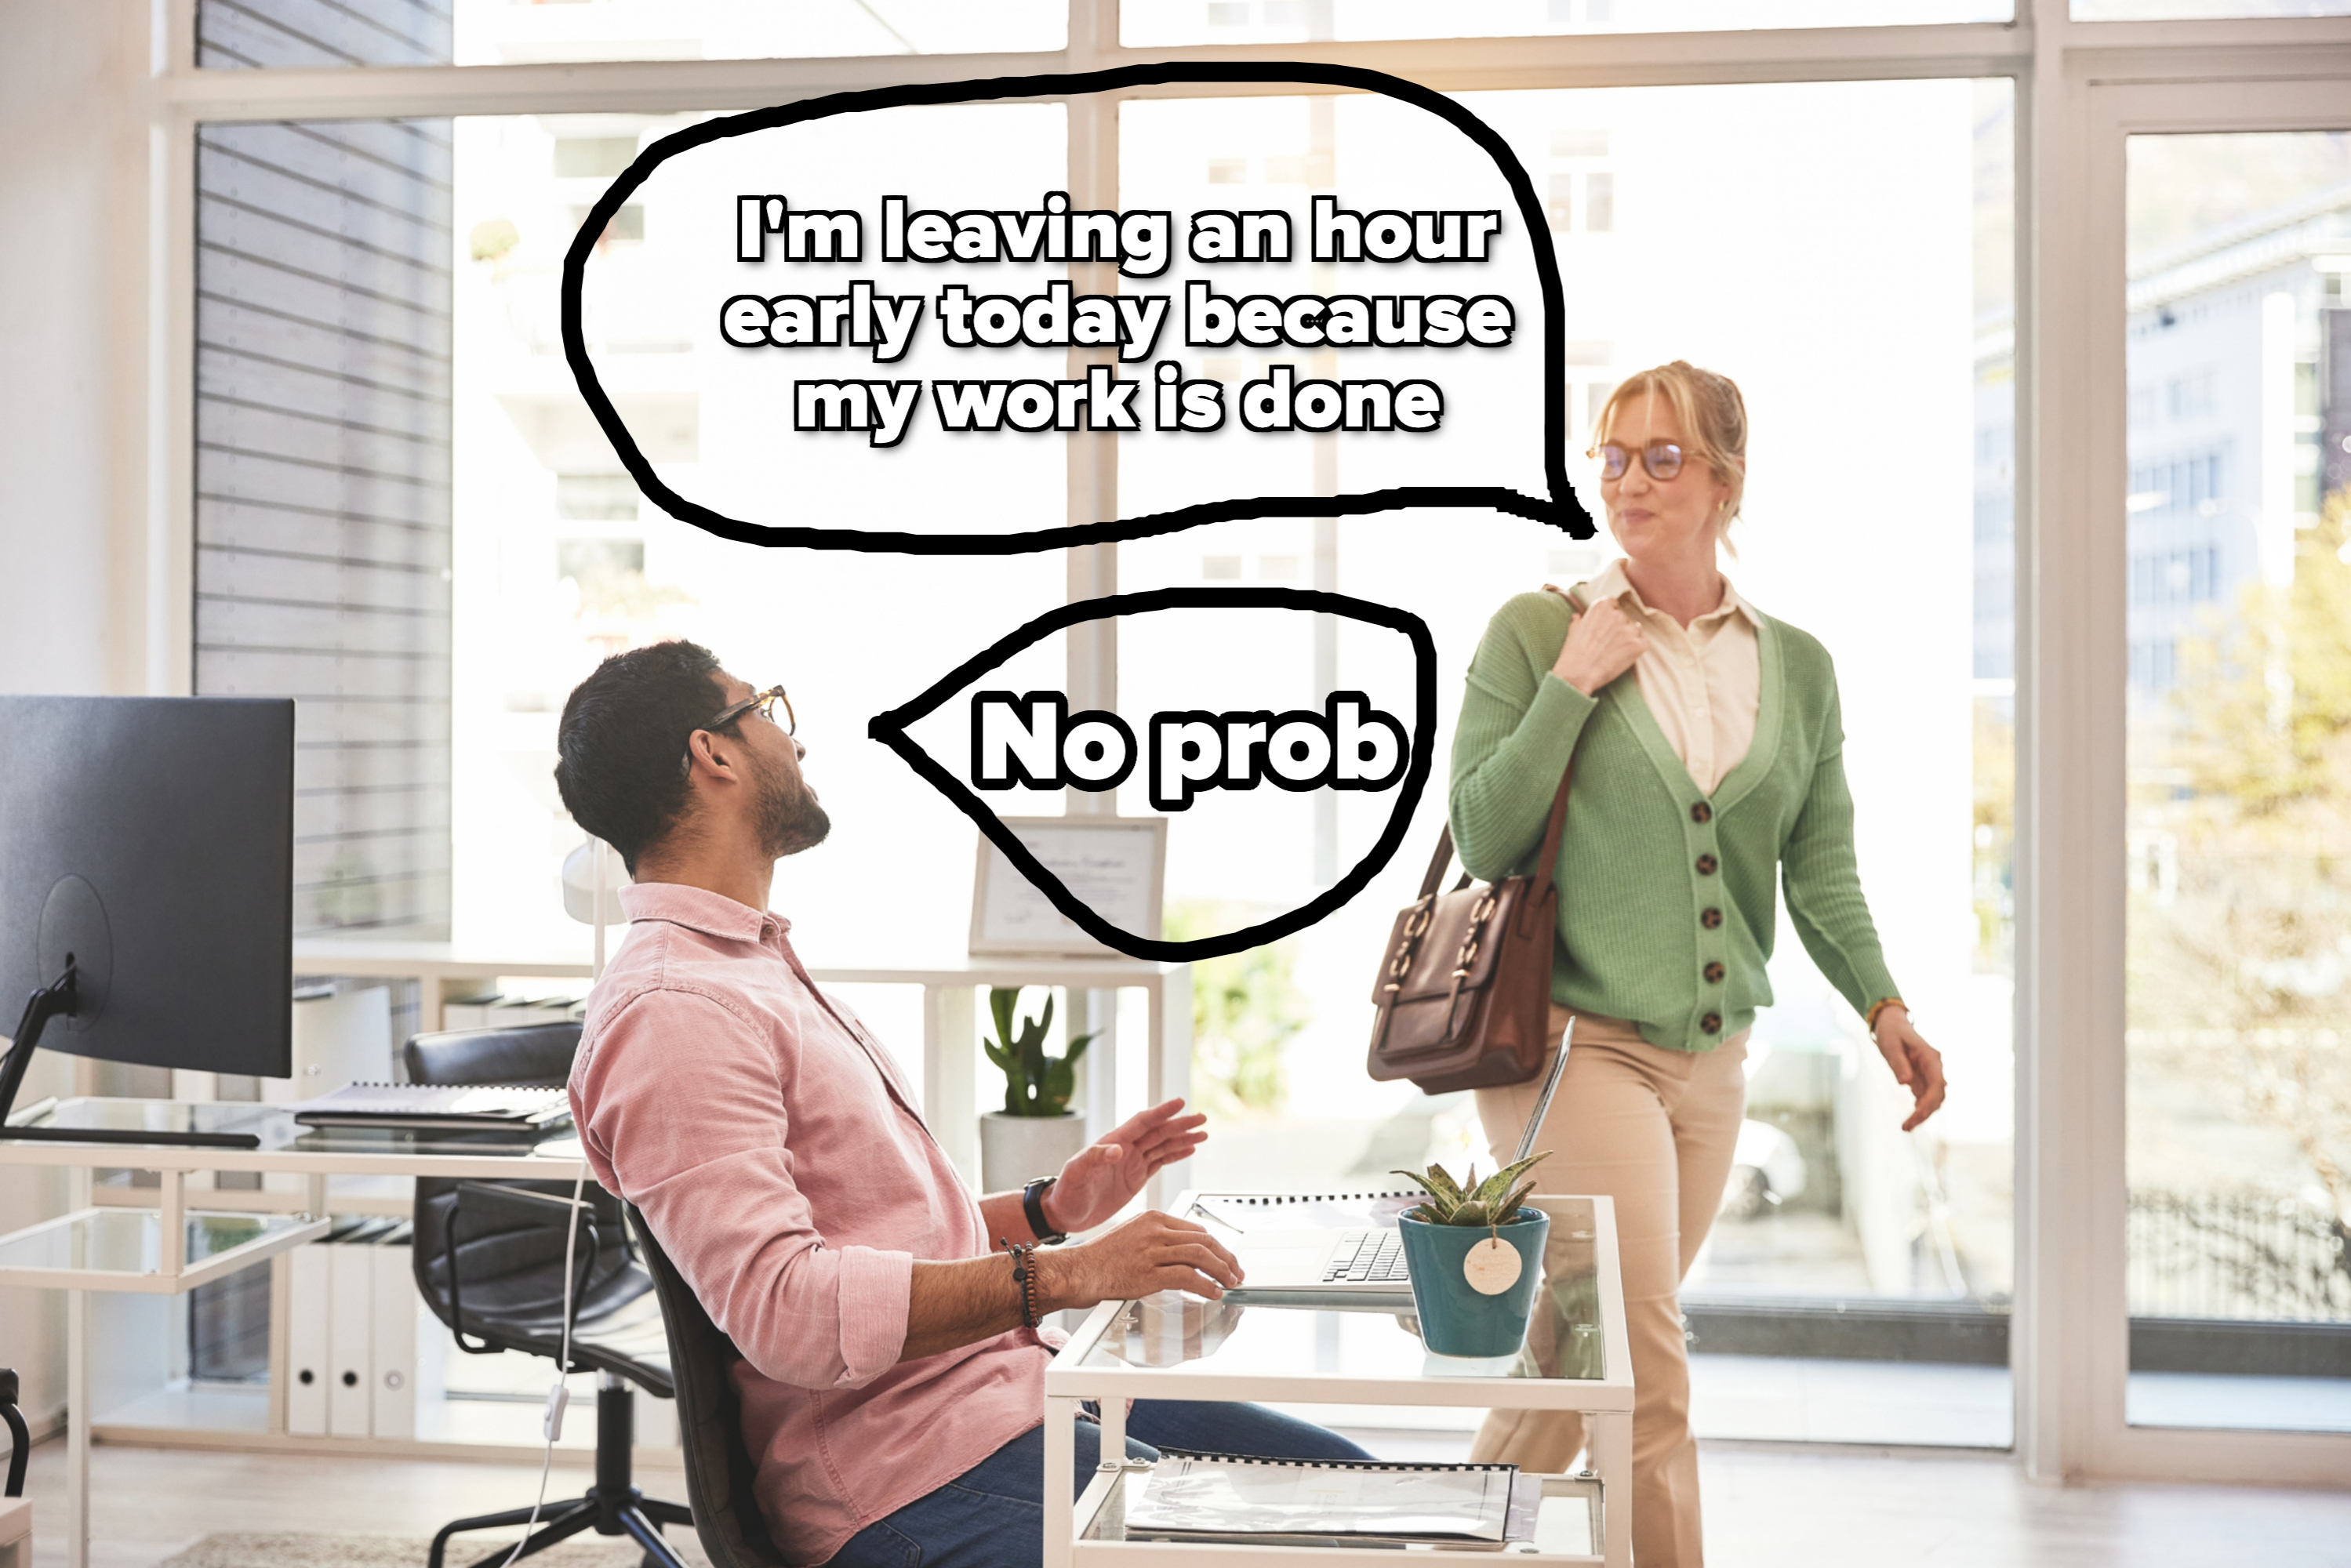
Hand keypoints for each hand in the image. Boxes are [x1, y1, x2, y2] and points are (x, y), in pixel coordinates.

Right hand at [1037, 1209, 1242, 1310]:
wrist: (1080, 1270)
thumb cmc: (1103, 1257)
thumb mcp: (1133, 1234)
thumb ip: (1159, 1238)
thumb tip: (1187, 1251)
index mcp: (1153, 1218)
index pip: (1196, 1229)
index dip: (1217, 1246)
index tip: (1225, 1258)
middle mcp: (1155, 1230)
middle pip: (1204, 1240)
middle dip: (1226, 1257)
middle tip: (1236, 1271)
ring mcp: (1152, 1251)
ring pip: (1200, 1255)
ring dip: (1221, 1270)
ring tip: (1230, 1282)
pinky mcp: (1148, 1273)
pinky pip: (1187, 1277)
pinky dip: (1206, 1285)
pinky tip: (1213, 1293)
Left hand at [1043, 1098, 1207, 1234]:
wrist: (1064, 1214)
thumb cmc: (1066, 1192)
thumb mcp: (1077, 1173)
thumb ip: (1095, 1158)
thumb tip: (1117, 1149)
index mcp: (1112, 1143)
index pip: (1142, 1123)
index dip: (1161, 1112)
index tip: (1179, 1103)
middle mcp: (1124, 1149)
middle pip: (1158, 1132)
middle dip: (1180, 1125)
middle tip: (1201, 1119)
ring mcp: (1131, 1163)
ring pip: (1162, 1146)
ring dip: (1182, 1139)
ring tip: (1202, 1134)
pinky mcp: (1135, 1178)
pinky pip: (1159, 1162)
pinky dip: (1175, 1155)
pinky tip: (1188, 1149)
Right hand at [1550, 598, 1646, 695]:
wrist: (1578, 674)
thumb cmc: (1573, 653)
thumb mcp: (1573, 630)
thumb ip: (1580, 619)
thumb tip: (1579, 616)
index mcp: (1601, 606)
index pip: (1613, 603)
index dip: (1609, 614)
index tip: (1606, 624)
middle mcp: (1617, 614)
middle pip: (1624, 617)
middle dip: (1618, 627)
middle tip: (1608, 642)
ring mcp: (1630, 629)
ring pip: (1635, 628)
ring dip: (1629, 636)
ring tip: (1615, 650)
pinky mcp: (1639, 644)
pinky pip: (1643, 642)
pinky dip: (1637, 648)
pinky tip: (1624, 656)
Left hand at [1874, 1006, 1947, 1131]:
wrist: (1892, 1025)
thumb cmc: (1891, 1033)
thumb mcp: (1891, 1046)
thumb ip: (1898, 1064)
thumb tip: (1905, 1083)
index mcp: (1931, 1058)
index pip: (1937, 1085)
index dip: (1929, 1102)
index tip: (1916, 1115)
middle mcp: (1934, 1068)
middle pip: (1937, 1096)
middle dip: (1925, 1113)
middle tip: (1906, 1127)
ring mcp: (1929, 1074)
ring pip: (1933, 1099)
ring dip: (1923, 1114)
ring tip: (1906, 1127)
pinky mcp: (1922, 1079)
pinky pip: (1925, 1097)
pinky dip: (1919, 1109)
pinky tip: (1910, 1120)